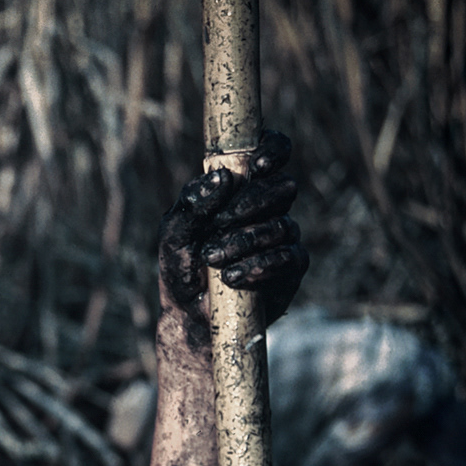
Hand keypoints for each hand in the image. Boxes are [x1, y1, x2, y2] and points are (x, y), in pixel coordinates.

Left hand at [158, 130, 307, 337]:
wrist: (189, 314)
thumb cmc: (181, 266)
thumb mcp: (174, 234)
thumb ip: (192, 203)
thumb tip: (220, 176)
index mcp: (240, 190)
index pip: (272, 153)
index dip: (273, 151)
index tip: (258, 165)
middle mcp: (267, 209)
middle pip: (283, 187)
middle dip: (251, 203)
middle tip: (219, 223)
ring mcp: (283, 237)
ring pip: (282, 225)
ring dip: (244, 241)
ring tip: (213, 260)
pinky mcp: (291, 268)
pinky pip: (289, 256)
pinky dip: (260, 265)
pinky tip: (233, 277)